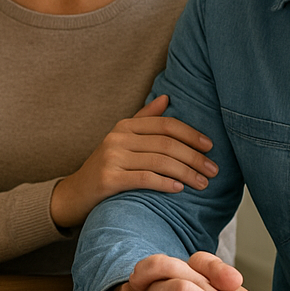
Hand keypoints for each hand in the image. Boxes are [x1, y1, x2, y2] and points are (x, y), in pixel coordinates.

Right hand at [49, 96, 217, 228]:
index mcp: (124, 126)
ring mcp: (111, 158)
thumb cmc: (107, 166)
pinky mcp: (108, 179)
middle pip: (166, 144)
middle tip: (213, 170)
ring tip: (203, 183)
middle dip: (194, 157)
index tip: (210, 146)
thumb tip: (166, 97)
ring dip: (186, 173)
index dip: (191, 134)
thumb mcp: (122, 139)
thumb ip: (144, 119)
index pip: (165, 124)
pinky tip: (179, 189)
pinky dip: (166, 183)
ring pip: (159, 162)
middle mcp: (117, 138)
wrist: (76, 193)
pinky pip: (144, 179)